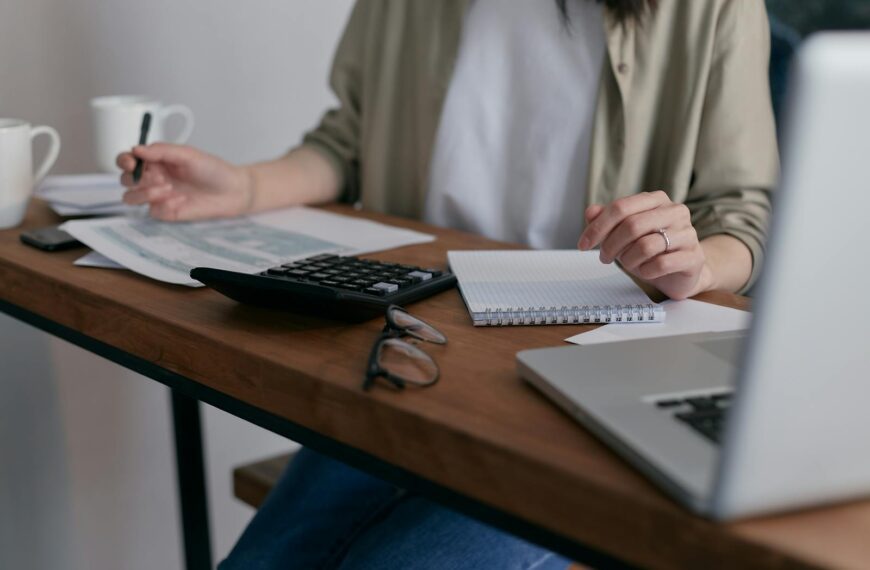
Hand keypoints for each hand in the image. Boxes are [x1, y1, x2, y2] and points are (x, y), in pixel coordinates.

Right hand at [117, 143, 253, 220]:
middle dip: (135, 178)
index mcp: (155, 161)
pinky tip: (181, 200)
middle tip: (159, 177)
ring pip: (130, 197)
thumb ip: (162, 150)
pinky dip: (164, 205)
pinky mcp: (166, 212)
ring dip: (144, 193)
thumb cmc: (212, 170)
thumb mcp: (188, 154)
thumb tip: (136, 149)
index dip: (124, 161)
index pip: (127, 160)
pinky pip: (152, 211)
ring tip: (168, 188)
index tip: (131, 162)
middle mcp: (152, 178)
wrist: (232, 191)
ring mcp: (157, 196)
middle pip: (124, 179)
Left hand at [578, 191, 710, 299]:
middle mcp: (675, 211)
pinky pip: (661, 264)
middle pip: (632, 225)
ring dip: (628, 260)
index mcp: (656, 200)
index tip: (583, 244)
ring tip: (629, 264)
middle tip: (604, 258)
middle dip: (611, 245)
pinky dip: (646, 271)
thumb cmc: (650, 250)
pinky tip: (645, 271)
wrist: (681, 272)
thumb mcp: (624, 234)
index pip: (621, 207)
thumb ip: (607, 220)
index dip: (598, 227)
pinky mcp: (694, 256)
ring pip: (645, 246)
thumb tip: (591, 212)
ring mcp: (687, 233)